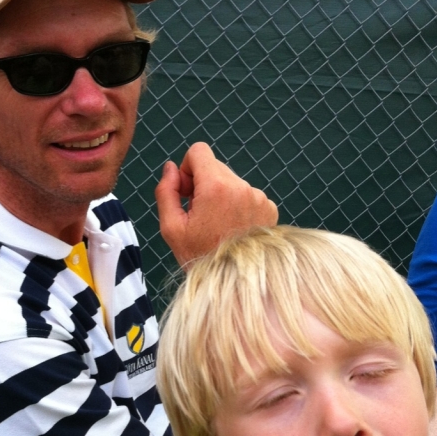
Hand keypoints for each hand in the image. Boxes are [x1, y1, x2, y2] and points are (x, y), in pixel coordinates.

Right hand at [155, 142, 278, 266]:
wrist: (234, 284)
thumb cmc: (200, 258)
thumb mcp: (172, 228)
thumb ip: (166, 192)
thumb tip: (171, 169)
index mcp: (216, 187)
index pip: (199, 151)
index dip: (188, 169)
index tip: (187, 192)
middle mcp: (242, 187)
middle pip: (216, 167)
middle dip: (204, 184)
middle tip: (199, 214)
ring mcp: (259, 198)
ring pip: (232, 183)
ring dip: (222, 197)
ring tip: (217, 226)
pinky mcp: (270, 209)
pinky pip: (248, 197)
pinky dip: (239, 208)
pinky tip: (233, 230)